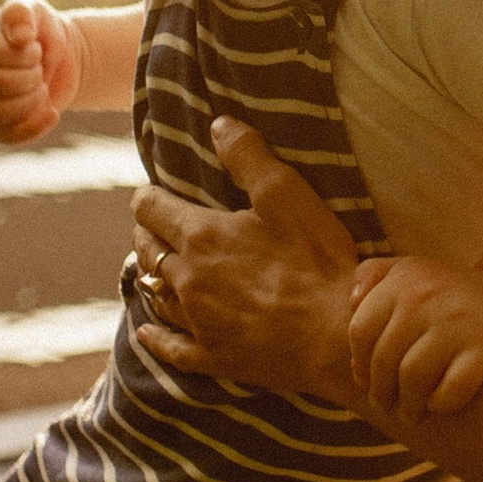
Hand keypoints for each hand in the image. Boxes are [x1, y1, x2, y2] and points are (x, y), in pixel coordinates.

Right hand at [0, 0, 79, 143]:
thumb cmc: (42, 33)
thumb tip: (20, 36)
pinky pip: (9, 136)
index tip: (35, 46)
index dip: (26, 53)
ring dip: (34, 99)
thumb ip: (22, 12)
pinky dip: (36, 125)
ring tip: (42, 86)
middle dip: (32, 76)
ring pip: (2, 112)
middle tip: (39, 67)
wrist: (62, 61)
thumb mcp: (35, 10)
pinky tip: (52, 112)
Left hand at [128, 121, 364, 402]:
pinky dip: (155, 338)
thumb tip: (218, 124)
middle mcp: (188, 280)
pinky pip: (172, 348)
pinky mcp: (215, 357)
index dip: (148, 197)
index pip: (151, 208)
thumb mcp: (287, 195)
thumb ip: (249, 156)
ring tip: (153, 268)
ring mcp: (199, 322)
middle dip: (147, 234)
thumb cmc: (317, 261)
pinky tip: (145, 333)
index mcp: (201, 236)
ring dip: (151, 277)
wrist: (337, 333)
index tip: (152, 193)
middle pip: (148, 251)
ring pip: (156, 296)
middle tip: (153, 227)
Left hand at [346, 254, 482, 419]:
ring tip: (411, 414)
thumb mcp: (408, 270)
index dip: (359, 364)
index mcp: (403, 281)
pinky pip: (452, 388)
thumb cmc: (445, 293)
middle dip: (382, 392)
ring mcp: (457, 321)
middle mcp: (426, 296)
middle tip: (387, 406)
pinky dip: (441, 403)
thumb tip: (351, 304)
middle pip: (385, 360)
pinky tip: (439, 404)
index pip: (361, 333)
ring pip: (413, 377)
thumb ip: (372, 276)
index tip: (366, 381)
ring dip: (408, 405)